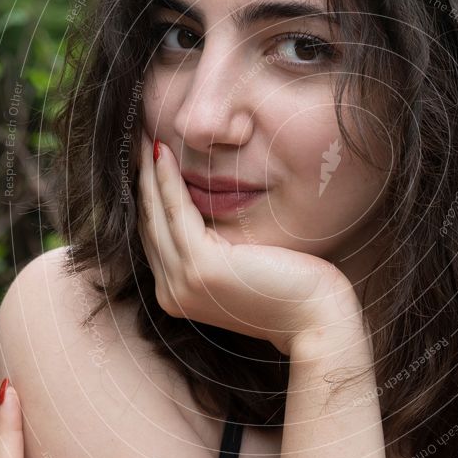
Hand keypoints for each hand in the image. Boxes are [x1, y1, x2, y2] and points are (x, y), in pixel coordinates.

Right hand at [138, 129, 360, 354]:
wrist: (317, 320)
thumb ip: (218, 249)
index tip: (150, 158)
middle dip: (143, 178)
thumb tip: (207, 212)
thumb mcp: (244, 268)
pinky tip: (165, 154)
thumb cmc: (293, 290)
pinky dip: (167, 181)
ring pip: (157, 215)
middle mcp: (172, 293)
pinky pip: (176, 213)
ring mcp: (183, 283)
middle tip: (140, 139)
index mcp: (179, 294)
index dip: (150, 195)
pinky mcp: (201, 268)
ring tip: (147, 138)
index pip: (157, 235)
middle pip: (150, 222)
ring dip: (149, 173)